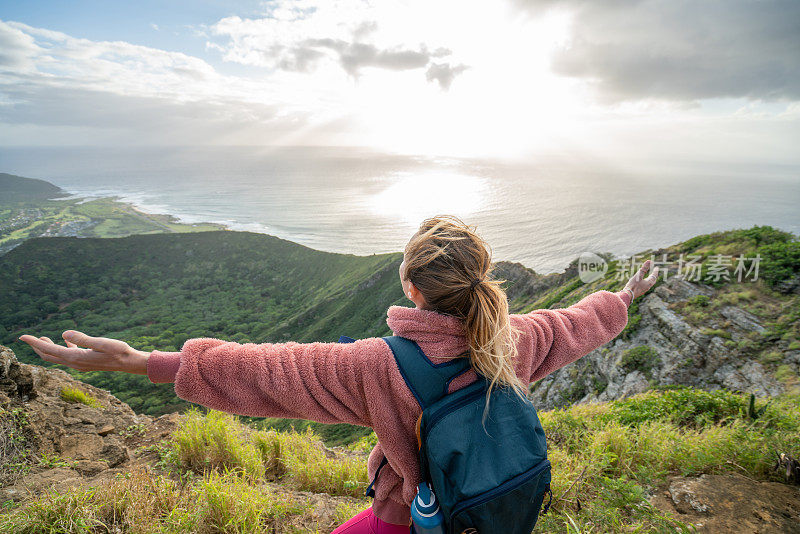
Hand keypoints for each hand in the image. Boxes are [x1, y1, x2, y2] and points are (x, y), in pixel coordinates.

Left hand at [18, 330, 148, 374]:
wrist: (129, 363)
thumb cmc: (119, 351)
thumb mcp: (102, 342)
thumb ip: (83, 338)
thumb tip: (64, 334)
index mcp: (76, 357)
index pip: (50, 349)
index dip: (35, 342)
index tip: (22, 336)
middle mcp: (75, 363)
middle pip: (49, 356)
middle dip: (37, 347)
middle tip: (26, 337)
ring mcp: (80, 364)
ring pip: (57, 357)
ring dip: (47, 348)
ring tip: (42, 338)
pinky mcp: (85, 363)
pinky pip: (67, 356)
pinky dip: (61, 349)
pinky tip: (64, 342)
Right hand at [624, 259, 659, 298]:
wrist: (628, 296)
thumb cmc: (633, 285)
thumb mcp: (638, 275)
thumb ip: (644, 268)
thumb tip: (649, 261)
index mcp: (649, 283)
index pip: (654, 276)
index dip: (655, 271)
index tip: (656, 268)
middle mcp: (648, 287)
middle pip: (653, 280)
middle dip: (654, 276)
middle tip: (654, 272)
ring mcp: (644, 290)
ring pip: (649, 284)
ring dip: (650, 279)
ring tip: (649, 277)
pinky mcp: (640, 292)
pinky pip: (645, 286)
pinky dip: (646, 282)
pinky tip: (642, 283)